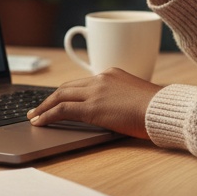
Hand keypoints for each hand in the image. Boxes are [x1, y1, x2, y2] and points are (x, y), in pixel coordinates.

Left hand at [27, 68, 161, 138]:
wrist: (163, 109)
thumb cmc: (156, 108)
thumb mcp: (136, 97)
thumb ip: (120, 99)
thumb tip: (113, 111)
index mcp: (111, 73)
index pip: (81, 83)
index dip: (66, 92)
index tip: (56, 100)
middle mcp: (101, 78)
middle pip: (67, 87)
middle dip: (50, 98)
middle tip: (37, 108)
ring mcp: (95, 91)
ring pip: (60, 96)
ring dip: (44, 107)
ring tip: (33, 116)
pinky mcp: (92, 107)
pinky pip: (63, 110)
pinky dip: (47, 115)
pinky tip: (39, 122)